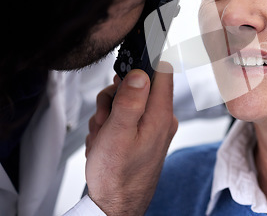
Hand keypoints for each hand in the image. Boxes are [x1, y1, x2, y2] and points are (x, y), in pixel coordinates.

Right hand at [85, 67, 177, 214]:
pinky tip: (105, 143)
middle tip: (105, 119)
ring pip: (127, 103)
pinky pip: (125, 119)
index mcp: (160, 115)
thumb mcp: (117, 134)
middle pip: (138, 87)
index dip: (143, 64)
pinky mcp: (143, 136)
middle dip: (114, 99)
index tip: (123, 70)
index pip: (162, 72)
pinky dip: (111, 127)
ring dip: (108, 116)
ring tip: (103, 137)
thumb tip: (140, 73)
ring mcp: (152, 128)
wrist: (115, 206)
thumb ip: (130, 101)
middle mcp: (161, 119)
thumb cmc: (117, 176)